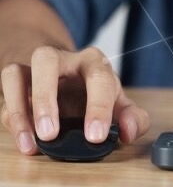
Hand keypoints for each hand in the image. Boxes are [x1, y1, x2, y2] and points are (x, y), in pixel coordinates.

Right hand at [1, 46, 149, 154]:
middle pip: (47, 61)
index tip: (95, 136)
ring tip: (34, 140)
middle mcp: (62, 59)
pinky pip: (6, 92)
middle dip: (46, 98)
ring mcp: (34, 68)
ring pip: (16, 73)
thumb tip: (128, 131)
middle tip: (52, 134)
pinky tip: (25, 139)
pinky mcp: (16, 81)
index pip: (98, 77)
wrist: (68, 76)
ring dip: (22, 108)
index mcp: (94, 62)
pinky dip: (13, 116)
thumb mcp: (118, 103)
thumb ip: (133, 117)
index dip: (98, 107)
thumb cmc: (94, 92)